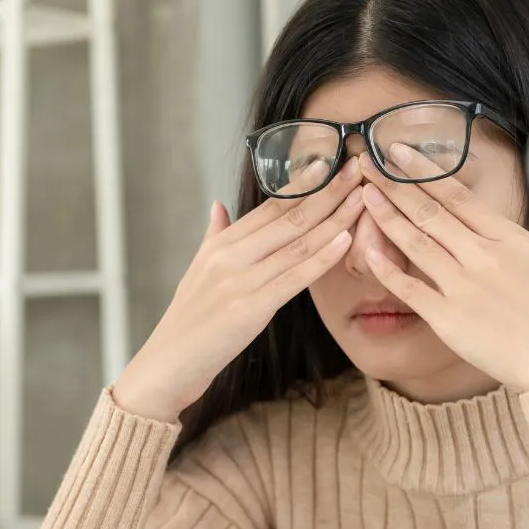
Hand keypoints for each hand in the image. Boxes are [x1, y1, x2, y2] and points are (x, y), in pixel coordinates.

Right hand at [113, 155, 368, 421]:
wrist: (166, 366)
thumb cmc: (186, 323)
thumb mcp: (197, 271)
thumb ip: (213, 236)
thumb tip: (219, 206)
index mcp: (221, 244)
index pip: (271, 205)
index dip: (305, 183)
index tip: (334, 162)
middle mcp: (230, 255)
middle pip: (288, 216)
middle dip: (328, 190)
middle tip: (360, 166)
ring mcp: (238, 280)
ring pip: (296, 242)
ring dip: (334, 218)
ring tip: (362, 196)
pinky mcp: (248, 309)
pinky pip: (293, 278)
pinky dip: (321, 257)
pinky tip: (345, 239)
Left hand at [358, 143, 528, 391]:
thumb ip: (508, 241)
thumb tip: (484, 224)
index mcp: (510, 238)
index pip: (458, 195)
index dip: (423, 170)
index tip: (397, 152)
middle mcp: (485, 256)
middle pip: (430, 212)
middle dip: (394, 184)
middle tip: (367, 163)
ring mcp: (465, 286)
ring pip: (416, 242)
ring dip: (386, 215)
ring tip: (364, 194)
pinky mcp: (449, 319)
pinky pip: (410, 288)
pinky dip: (387, 268)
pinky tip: (368, 249)